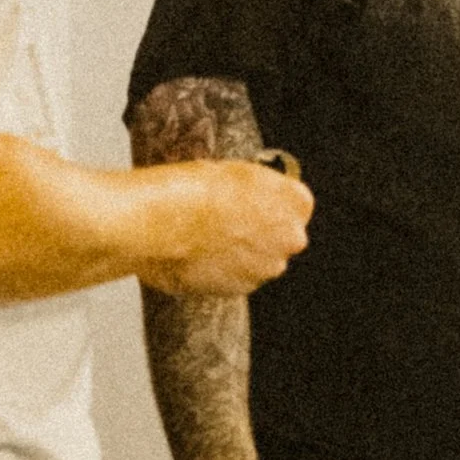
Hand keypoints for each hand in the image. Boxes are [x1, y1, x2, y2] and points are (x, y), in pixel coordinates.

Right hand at [140, 157, 312, 297]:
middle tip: (227, 222)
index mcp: (295, 201)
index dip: (271, 203)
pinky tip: (200, 256)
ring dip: (242, 254)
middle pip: (282, 236)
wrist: (163, 224)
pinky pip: (238, 277)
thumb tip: (251, 196)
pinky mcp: (242, 289)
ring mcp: (266, 267)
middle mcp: (290, 238)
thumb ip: (257, 190)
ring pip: (260, 260)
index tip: (253, 202)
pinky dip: (224, 270)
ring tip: (207, 239)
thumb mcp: (235, 171)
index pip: (296, 204)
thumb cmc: (194, 190)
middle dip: (261, 232)